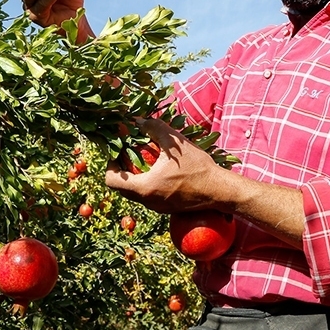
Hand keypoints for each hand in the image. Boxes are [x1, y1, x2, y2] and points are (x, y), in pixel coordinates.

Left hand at [105, 117, 227, 213]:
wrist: (219, 190)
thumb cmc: (197, 168)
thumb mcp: (175, 143)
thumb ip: (153, 128)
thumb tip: (137, 120)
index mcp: (145, 188)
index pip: (111, 181)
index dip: (109, 166)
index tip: (117, 153)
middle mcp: (147, 202)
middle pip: (121, 188)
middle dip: (120, 170)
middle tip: (127, 154)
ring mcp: (157, 208)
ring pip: (134, 194)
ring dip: (133, 178)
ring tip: (142, 160)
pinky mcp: (166, 208)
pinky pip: (147, 197)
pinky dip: (145, 184)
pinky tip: (157, 170)